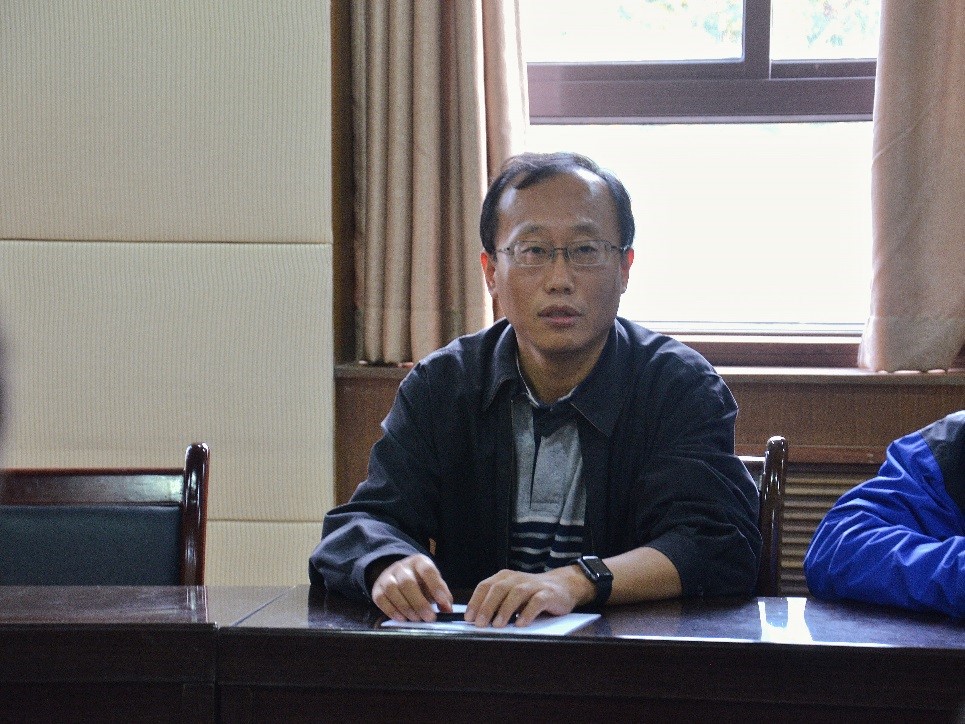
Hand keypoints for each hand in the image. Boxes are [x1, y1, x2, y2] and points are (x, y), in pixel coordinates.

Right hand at [370, 554, 453, 622]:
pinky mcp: (376, 589)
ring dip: (405, 607)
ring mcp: (387, 576)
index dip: (435, 587)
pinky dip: (391, 610)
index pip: (427, 570)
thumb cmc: (421, 582)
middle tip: (429, 618)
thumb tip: (447, 609)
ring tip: (416, 619)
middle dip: (419, 602)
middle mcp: (401, 566)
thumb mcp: (433, 583)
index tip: (442, 604)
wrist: (397, 576)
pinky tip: (402, 619)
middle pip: (407, 582)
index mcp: (419, 562)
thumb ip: (442, 595)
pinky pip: (380, 599)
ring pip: (392, 589)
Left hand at [464, 565, 593, 627]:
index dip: (476, 601)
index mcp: (505, 577)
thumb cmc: (532, 594)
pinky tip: (521, 624)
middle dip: (487, 606)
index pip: (485, 586)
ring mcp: (534, 585)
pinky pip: (537, 601)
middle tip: (480, 624)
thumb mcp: (512, 595)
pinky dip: (527, 612)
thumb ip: (497, 603)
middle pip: (499, 589)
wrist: (563, 585)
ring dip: (505, 609)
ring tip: (498, 626)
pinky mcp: (549, 593)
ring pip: (516, 593)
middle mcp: (517, 578)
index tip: (469, 617)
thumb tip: (477, 621)